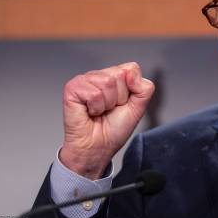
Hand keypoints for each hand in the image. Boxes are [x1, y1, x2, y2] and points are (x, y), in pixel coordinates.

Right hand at [59, 62, 154, 179]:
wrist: (97, 148)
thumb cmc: (113, 130)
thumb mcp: (138, 108)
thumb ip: (145, 88)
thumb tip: (132, 72)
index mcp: (114, 77)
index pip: (131, 68)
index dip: (131, 90)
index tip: (122, 104)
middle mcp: (99, 76)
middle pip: (119, 74)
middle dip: (119, 98)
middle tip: (109, 109)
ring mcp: (85, 80)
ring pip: (107, 83)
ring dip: (107, 104)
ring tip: (99, 111)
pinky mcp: (72, 88)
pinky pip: (94, 93)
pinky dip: (95, 108)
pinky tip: (89, 112)